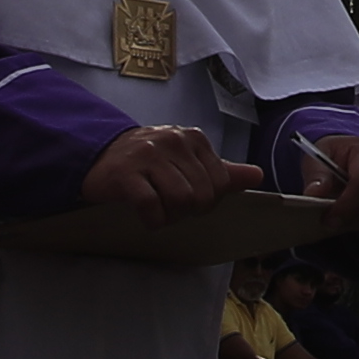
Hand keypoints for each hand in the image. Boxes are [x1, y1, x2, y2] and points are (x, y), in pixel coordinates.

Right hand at [85, 118, 241, 217]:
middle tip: (172, 206)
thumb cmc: (149, 161)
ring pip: (180, 200)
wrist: (100, 155)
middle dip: (189, 211)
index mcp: (193, 138)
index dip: (209, 200)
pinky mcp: (126, 174)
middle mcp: (173, 142)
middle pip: (201, 195)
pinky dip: (153, 220)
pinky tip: (147, 215)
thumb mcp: (188, 161)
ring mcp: (148, 156)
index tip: (191, 199)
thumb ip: (223, 171)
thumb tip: (257, 176)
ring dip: (171, 216)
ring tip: (160, 209)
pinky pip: (151, 207)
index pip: (220, 182)